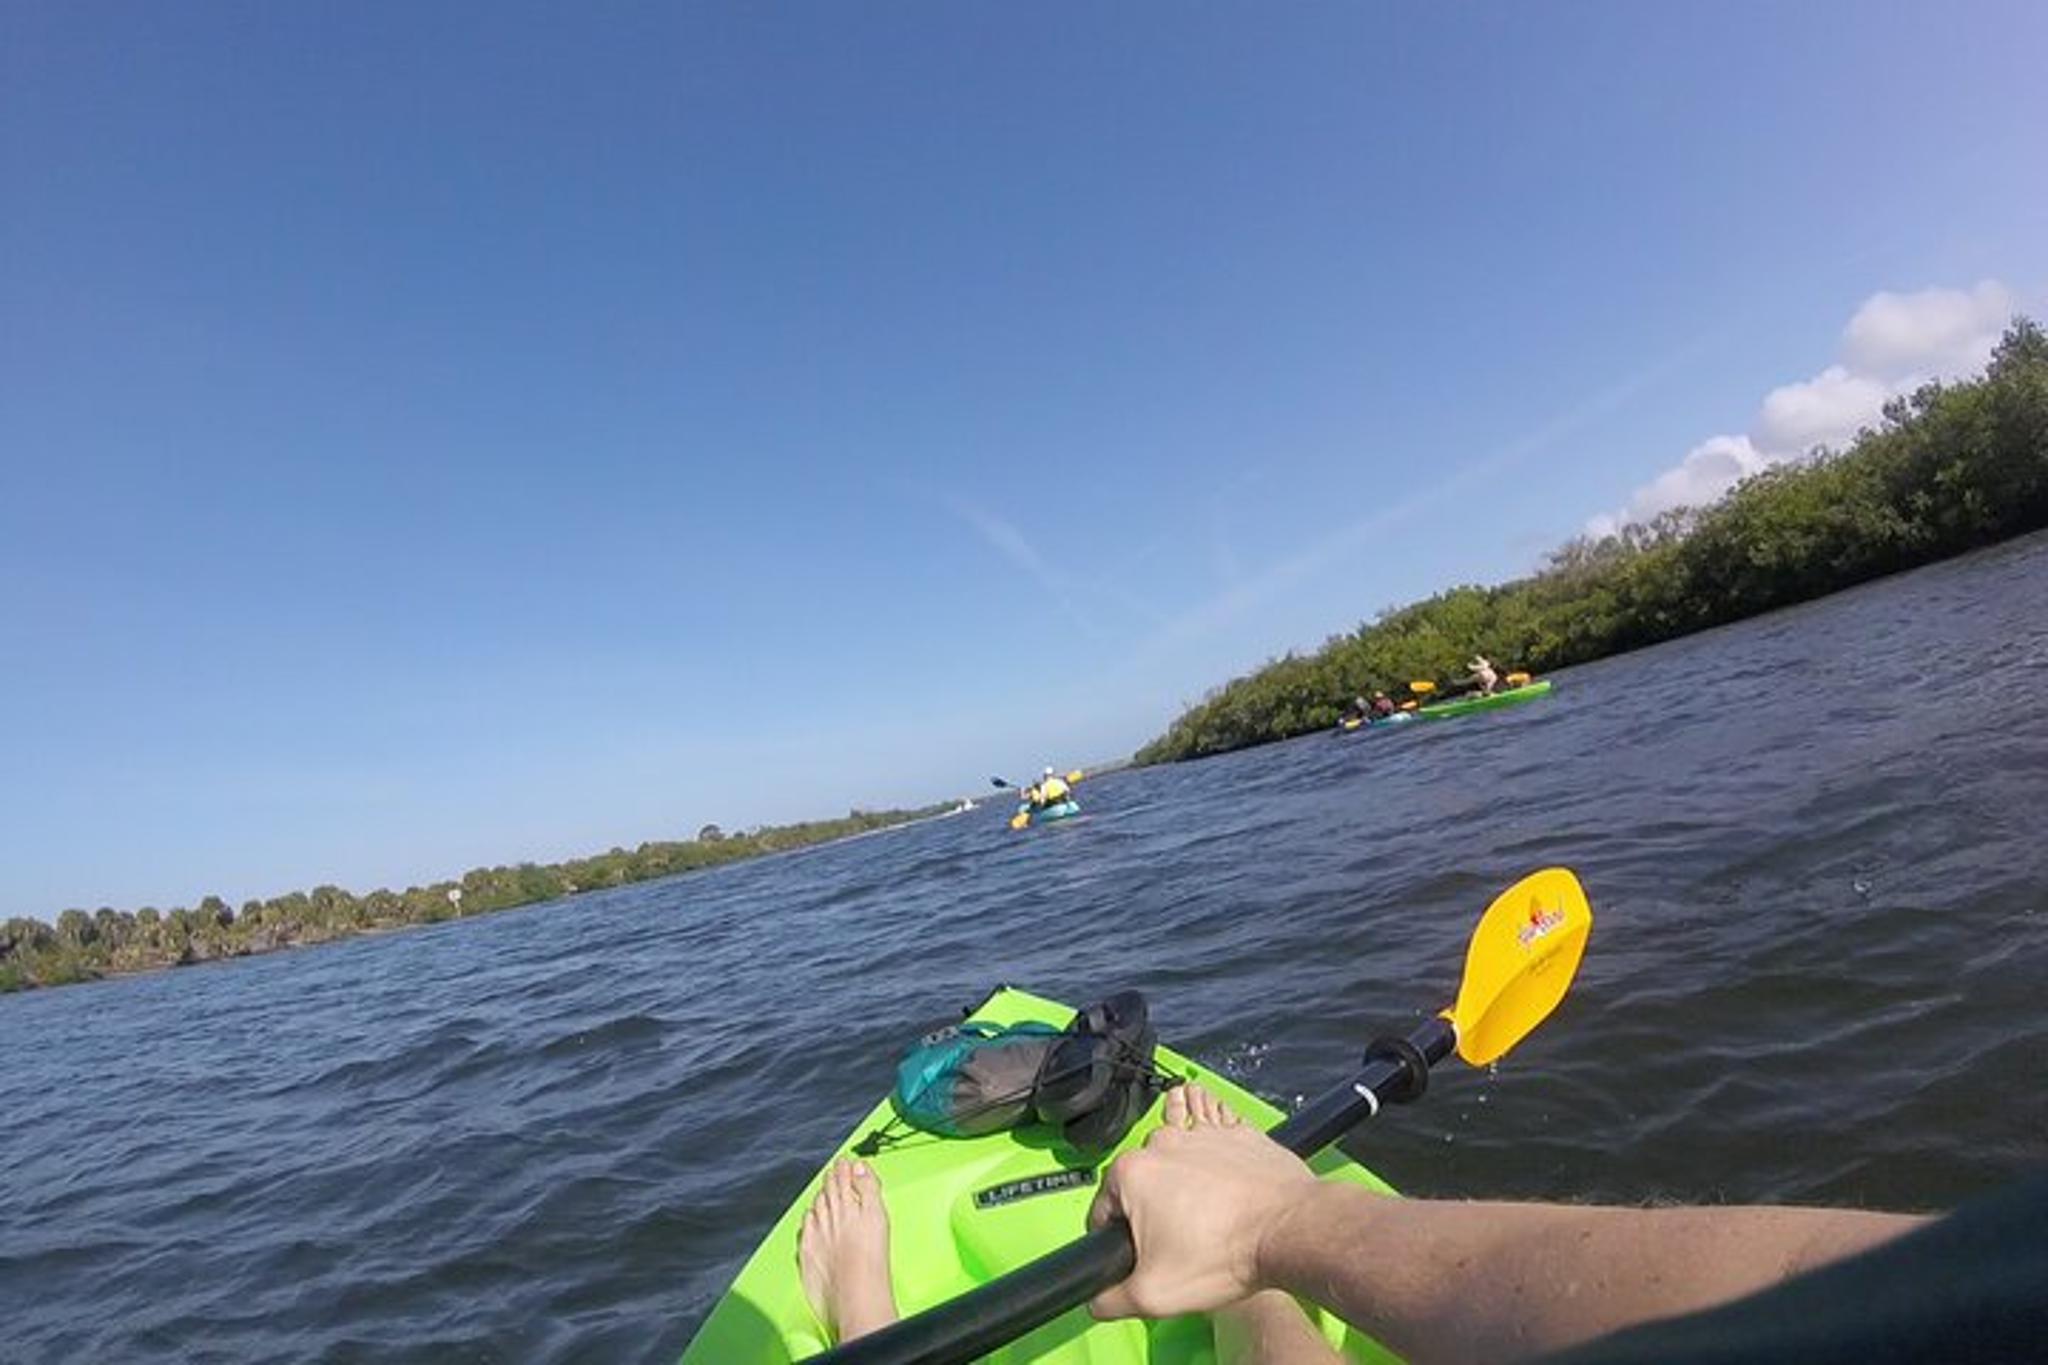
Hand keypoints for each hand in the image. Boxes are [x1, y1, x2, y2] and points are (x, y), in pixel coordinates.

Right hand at [1085, 1105, 1316, 1318]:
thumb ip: (1110, 1299)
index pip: (1103, 1210)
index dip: (1118, 1241)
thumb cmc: (1223, 1255)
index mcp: (1131, 1171)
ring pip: (1182, 1169)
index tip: (1143, 1258)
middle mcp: (1163, 1141)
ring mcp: (1204, 1133)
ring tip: (1212, 1227)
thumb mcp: (1152, 1295)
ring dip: (1189, 1193)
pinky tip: (1234, 1205)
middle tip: (1182, 1246)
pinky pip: (1219, 1157)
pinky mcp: (1239, 1135)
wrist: (1290, 1229)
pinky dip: (1222, 1177)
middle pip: (1144, 1186)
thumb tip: (1099, 1299)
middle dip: (1155, 1215)